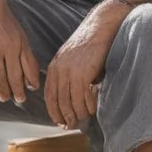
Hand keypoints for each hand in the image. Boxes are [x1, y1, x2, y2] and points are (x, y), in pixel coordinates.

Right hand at [0, 0, 39, 104]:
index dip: (19, 90)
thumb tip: (32, 85)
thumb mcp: (23, 42)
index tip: (21, 98)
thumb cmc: (8, 27)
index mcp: (12, 48)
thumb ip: (28, 63)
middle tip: (9, 99)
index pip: (16, 76)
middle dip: (5, 94)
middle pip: (0, 80)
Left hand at [44, 3, 127, 129]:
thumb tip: (73, 99)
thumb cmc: (91, 43)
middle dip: (65, 117)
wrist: (102, 26)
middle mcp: (58, 70)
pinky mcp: (83, 73)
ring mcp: (70, 72)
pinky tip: (92, 109)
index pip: (49, 96)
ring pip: (70, 102)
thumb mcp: (73, 60)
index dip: (54, 111)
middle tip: (71, 125)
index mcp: (54, 67)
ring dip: (77, 114)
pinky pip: (82, 97)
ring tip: (84, 118)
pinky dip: (87, 106)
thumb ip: (70, 76)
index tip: (60, 121)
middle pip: (58, 102)